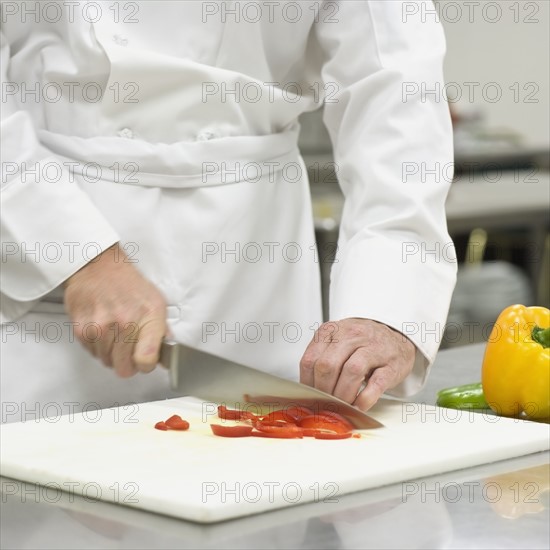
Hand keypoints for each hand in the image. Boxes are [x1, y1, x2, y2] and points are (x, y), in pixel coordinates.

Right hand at [64, 244, 166, 376]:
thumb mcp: (155, 302)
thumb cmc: (128, 285)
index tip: (146, 360)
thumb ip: (162, 331)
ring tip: (115, 333)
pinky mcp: (82, 330)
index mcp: (147, 316)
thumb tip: (166, 356)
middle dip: (129, 362)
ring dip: (112, 354)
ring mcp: (100, 327)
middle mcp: (123, 322)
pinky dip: (98, 347)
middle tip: (130, 348)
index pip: (146, 359)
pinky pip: (92, 354)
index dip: (146, 365)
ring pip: (107, 362)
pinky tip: (103, 329)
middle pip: (124, 368)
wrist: (97, 267)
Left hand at [300, 318, 415, 410]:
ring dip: (343, 395)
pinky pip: (376, 383)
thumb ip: (322, 359)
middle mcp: (352, 335)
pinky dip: (365, 399)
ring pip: (351, 372)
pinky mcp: (391, 365)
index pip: (310, 359)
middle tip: (326, 403)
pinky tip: (359, 405)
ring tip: (342, 405)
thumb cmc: (362, 343)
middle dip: (323, 391)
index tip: (310, 395)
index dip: (307, 383)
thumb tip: (308, 390)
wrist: (395, 338)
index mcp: (333, 330)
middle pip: (328, 366)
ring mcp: (374, 349)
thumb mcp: (337, 342)